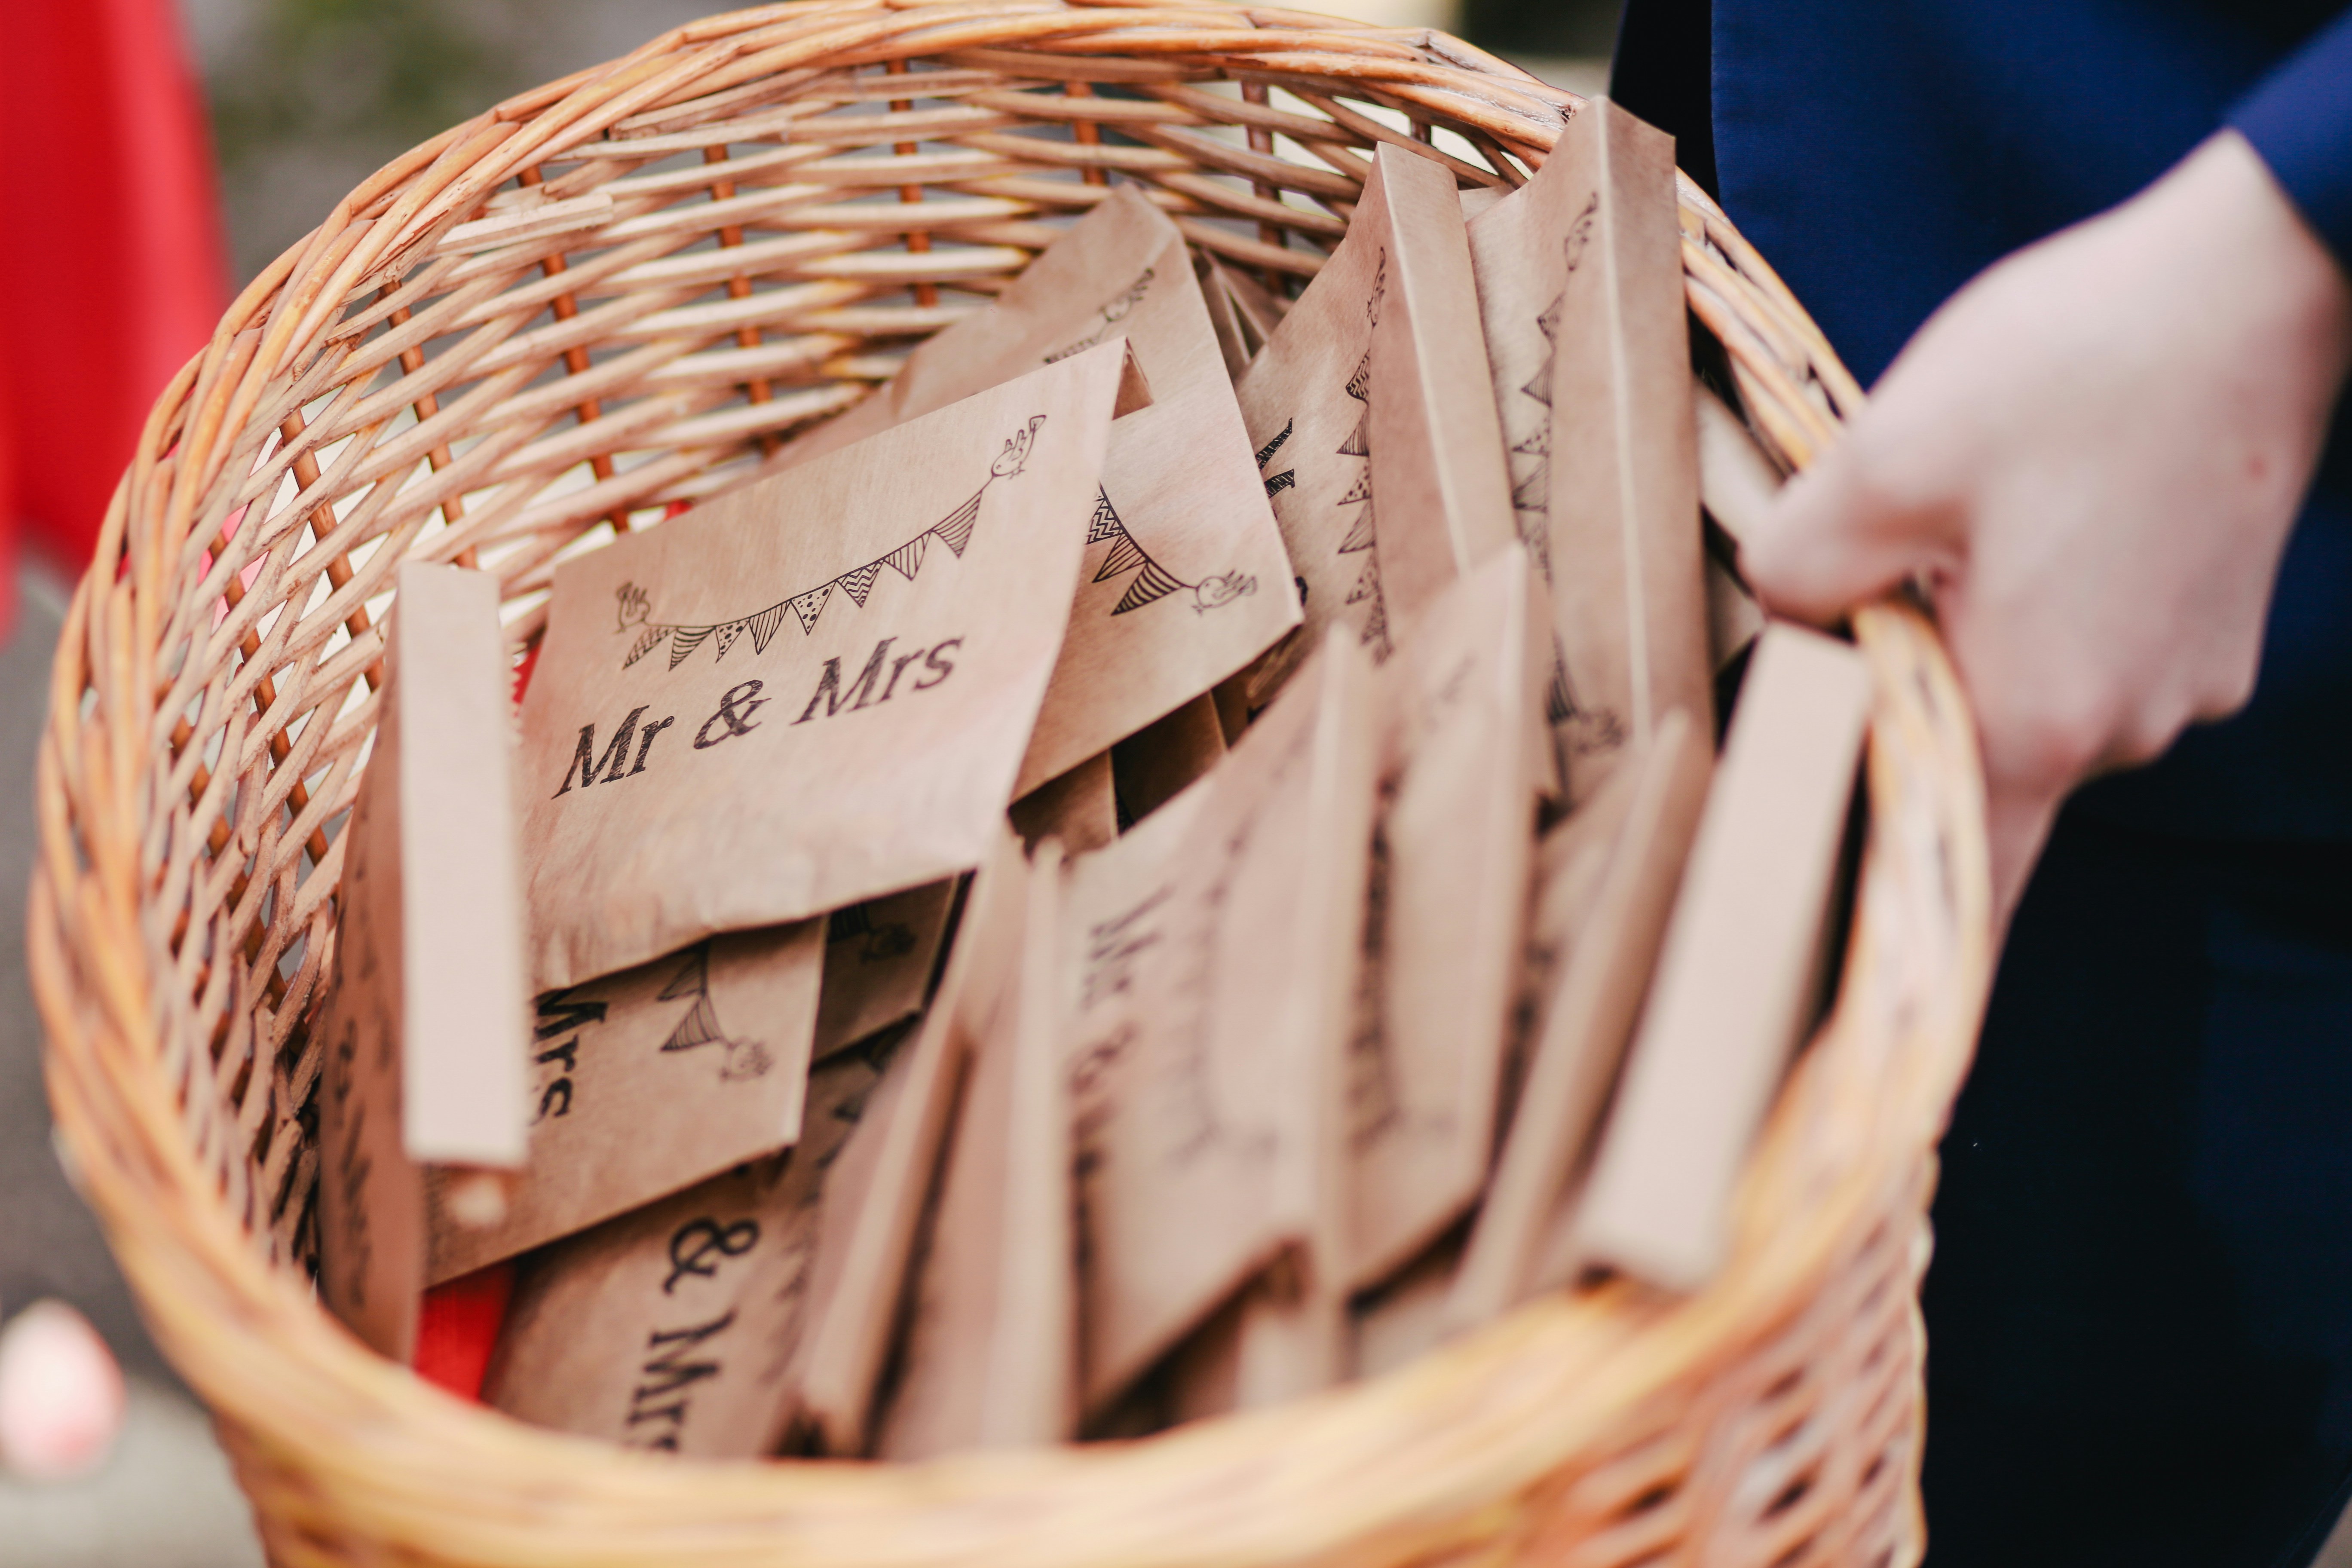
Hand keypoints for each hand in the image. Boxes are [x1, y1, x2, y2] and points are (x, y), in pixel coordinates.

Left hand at [1745, 130, 2351, 922]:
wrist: (2256, 282)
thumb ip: (1801, 569)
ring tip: (1954, 543)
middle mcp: (2126, 728)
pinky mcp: (2212, 626)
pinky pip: (2095, 653)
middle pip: (1978, 774)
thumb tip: (1783, 617)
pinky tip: (2028, 519)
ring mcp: (2184, 680)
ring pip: (2036, 703)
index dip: (1884, 926)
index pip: (1947, 882)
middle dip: (1908, 722)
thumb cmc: (2074, 370)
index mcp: (2037, 719)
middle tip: (1852, 634)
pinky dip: (2044, 613)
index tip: (1830, 976)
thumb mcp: (1884, 461)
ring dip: (1977, 647)